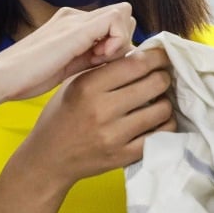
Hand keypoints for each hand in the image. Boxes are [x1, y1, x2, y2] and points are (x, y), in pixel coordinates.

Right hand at [0, 3, 135, 101]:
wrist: (1, 79)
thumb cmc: (27, 79)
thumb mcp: (66, 67)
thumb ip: (88, 59)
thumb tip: (114, 60)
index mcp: (70, 24)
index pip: (112, 24)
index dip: (117, 44)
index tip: (103, 65)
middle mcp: (74, 16)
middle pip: (121, 15)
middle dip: (122, 39)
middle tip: (104, 63)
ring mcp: (75, 19)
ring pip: (123, 13)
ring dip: (120, 39)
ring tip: (99, 61)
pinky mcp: (77, 28)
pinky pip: (116, 19)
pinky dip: (116, 41)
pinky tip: (98, 58)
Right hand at [19, 48, 175, 187]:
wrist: (49, 158)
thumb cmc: (62, 115)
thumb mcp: (75, 83)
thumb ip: (106, 68)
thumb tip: (142, 53)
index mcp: (89, 86)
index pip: (136, 63)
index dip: (156, 56)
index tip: (161, 55)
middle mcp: (102, 110)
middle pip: (154, 83)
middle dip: (163, 77)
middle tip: (160, 77)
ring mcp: (114, 136)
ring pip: (162, 109)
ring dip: (165, 101)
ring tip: (157, 100)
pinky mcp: (123, 156)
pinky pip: (160, 136)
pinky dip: (164, 125)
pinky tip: (156, 120)